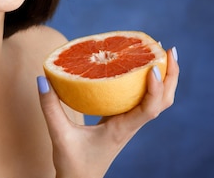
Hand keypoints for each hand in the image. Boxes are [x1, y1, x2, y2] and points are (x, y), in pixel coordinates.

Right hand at [37, 47, 178, 177]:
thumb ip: (50, 108)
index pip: (149, 109)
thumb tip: (42, 78)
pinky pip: (142, 99)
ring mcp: (128, 123)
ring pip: (157, 101)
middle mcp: (131, 125)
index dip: (155, 88)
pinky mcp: (122, 120)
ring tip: (159, 53)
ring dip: (164, 78)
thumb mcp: (59, 135)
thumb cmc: (72, 163)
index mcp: (122, 130)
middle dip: (171, 76)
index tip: (153, 66)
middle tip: (168, 49)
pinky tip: (137, 68)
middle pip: (163, 102)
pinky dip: (147, 83)